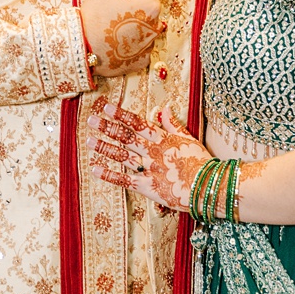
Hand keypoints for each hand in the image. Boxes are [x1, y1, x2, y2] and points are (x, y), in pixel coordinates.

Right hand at [80, 0, 162, 78]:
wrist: (79, 49)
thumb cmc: (93, 16)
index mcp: (151, 5)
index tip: (115, 0)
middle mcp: (156, 27)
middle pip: (145, 8)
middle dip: (132, 8)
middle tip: (111, 15)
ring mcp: (149, 46)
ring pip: (143, 27)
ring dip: (132, 26)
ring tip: (110, 30)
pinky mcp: (141, 61)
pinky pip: (139, 47)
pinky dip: (129, 44)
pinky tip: (113, 44)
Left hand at [91, 104, 208, 211]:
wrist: (206, 185)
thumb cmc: (200, 162)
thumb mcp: (189, 139)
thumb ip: (174, 125)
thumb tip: (165, 108)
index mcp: (163, 139)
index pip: (138, 123)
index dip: (121, 115)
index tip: (107, 107)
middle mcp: (152, 151)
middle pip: (126, 137)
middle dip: (107, 128)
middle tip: (91, 120)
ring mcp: (148, 169)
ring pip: (122, 156)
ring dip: (104, 148)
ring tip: (88, 140)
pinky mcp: (146, 186)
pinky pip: (124, 180)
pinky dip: (109, 175)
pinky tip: (94, 169)